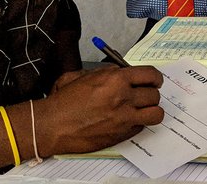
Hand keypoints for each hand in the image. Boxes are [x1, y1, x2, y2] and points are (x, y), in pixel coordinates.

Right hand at [36, 65, 163, 155]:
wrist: (51, 125)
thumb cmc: (63, 101)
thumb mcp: (82, 75)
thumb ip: (106, 71)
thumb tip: (120, 71)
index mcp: (115, 79)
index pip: (151, 74)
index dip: (155, 78)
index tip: (154, 81)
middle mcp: (123, 98)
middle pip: (154, 94)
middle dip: (151, 93)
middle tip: (144, 95)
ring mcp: (124, 118)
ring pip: (155, 113)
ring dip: (151, 110)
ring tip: (143, 109)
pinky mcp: (121, 135)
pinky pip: (141, 127)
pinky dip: (138, 123)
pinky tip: (128, 120)